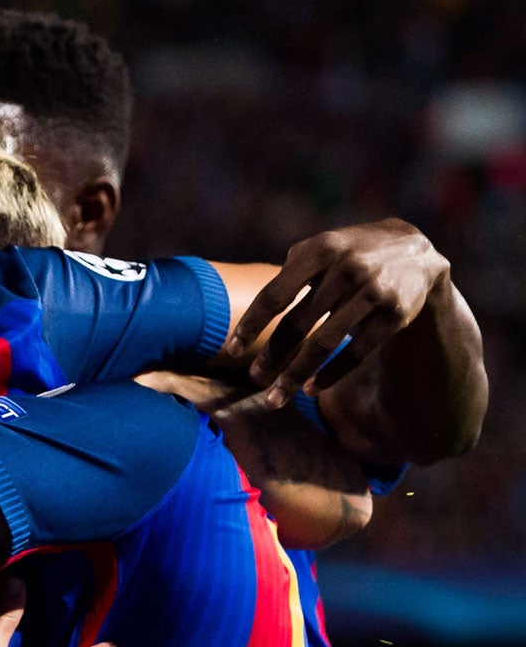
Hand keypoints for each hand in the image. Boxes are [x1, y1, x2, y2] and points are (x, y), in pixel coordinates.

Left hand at [223, 219, 449, 406]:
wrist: (416, 252)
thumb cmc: (349, 255)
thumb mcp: (321, 249)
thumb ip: (288, 273)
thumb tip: (253, 316)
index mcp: (321, 249)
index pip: (275, 295)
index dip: (251, 325)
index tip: (231, 351)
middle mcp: (348, 267)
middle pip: (298, 324)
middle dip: (272, 357)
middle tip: (253, 380)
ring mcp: (374, 291)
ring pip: (325, 343)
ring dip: (295, 375)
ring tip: (274, 398)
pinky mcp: (396, 313)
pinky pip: (357, 352)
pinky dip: (330, 374)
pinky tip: (309, 389)